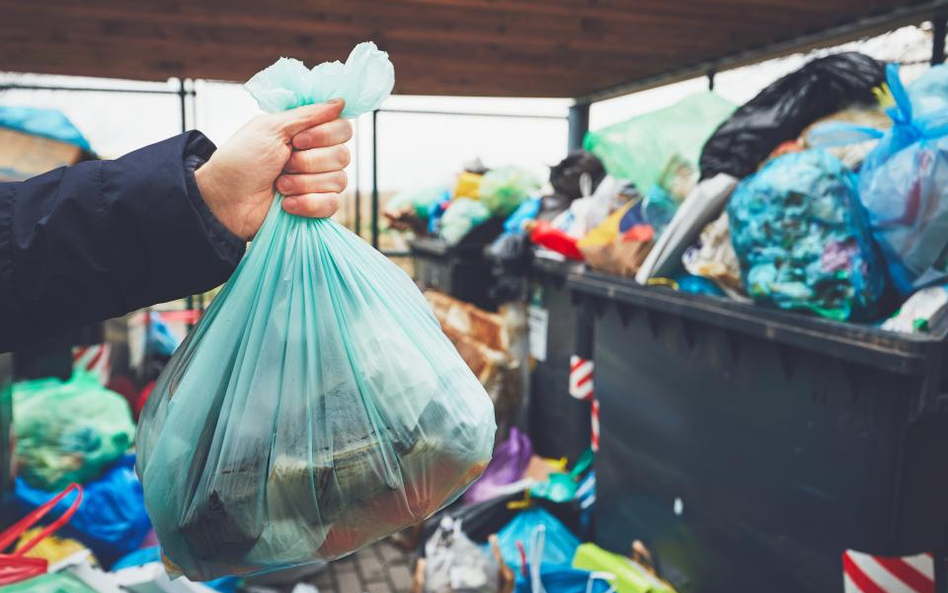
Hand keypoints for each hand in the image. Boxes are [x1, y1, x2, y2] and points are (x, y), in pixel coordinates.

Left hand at [195, 99, 352, 239]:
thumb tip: (341, 101)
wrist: (226, 200)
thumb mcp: (270, 129)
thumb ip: (308, 115)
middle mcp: (318, 156)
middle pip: (343, 155)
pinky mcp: (316, 207)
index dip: (325, 135)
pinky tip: (287, 205)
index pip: (343, 128)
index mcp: (308, 133)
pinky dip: (308, 204)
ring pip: (339, 180)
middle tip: (283, 164)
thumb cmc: (242, 160)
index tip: (296, 140)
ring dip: (304, 183)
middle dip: (309, 162)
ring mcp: (318, 183)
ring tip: (279, 186)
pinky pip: (332, 204)